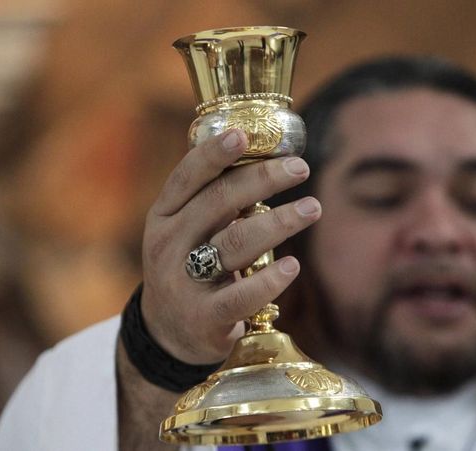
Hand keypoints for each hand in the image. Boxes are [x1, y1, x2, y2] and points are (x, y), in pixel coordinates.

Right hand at [140, 129, 320, 363]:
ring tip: (312, 207)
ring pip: (234, 243)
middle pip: (217, 203)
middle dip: (262, 180)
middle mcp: (168, 245)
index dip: (214, 154)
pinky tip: (293, 266)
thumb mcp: (185, 231)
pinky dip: (270, 280)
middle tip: (300, 168)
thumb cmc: (189, 266)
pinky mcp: (204, 318)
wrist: (168, 332)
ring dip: (279, 222)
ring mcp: (184, 283)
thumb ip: (214, 201)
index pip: (186, 177)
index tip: (244, 136)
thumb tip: (266, 158)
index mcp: (163, 216)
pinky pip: (241, 296)